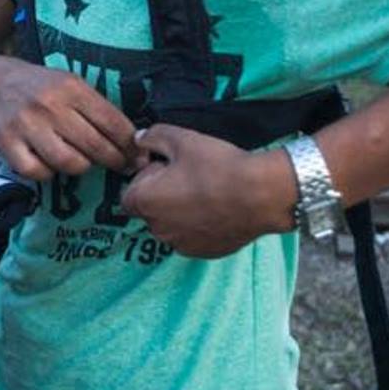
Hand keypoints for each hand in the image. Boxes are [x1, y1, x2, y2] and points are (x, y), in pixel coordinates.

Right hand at [0, 61, 137, 180]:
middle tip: (120, 166)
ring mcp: (26, 125)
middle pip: (94, 146)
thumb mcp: (77, 87)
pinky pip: (38, 172)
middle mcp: (49, 105)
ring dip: (80, 167)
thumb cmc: (49, 90)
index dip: (130, 145)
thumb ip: (103, 112)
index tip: (138, 157)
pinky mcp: (7, 143)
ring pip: (68, 163)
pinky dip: (48, 173)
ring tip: (81, 159)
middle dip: (113, 160)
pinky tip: (50, 162)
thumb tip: (137, 145)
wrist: (2, 84)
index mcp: (72, 88)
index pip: (112, 123)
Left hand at [121, 125, 296, 257]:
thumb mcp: (181, 139)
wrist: (260, 195)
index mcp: (144, 202)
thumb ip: (152, 137)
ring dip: (180, 212)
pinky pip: (192, 237)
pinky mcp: (203, 253)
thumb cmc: (218, 166)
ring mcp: (180, 244)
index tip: (165, 168)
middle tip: (189, 177)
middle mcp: (157, 229)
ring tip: (206, 192)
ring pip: (172, 225)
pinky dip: (199, 225)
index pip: (128, 195)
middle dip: (162, 195)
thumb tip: (138, 140)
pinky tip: (218, 208)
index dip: (144, 179)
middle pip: (150, 210)